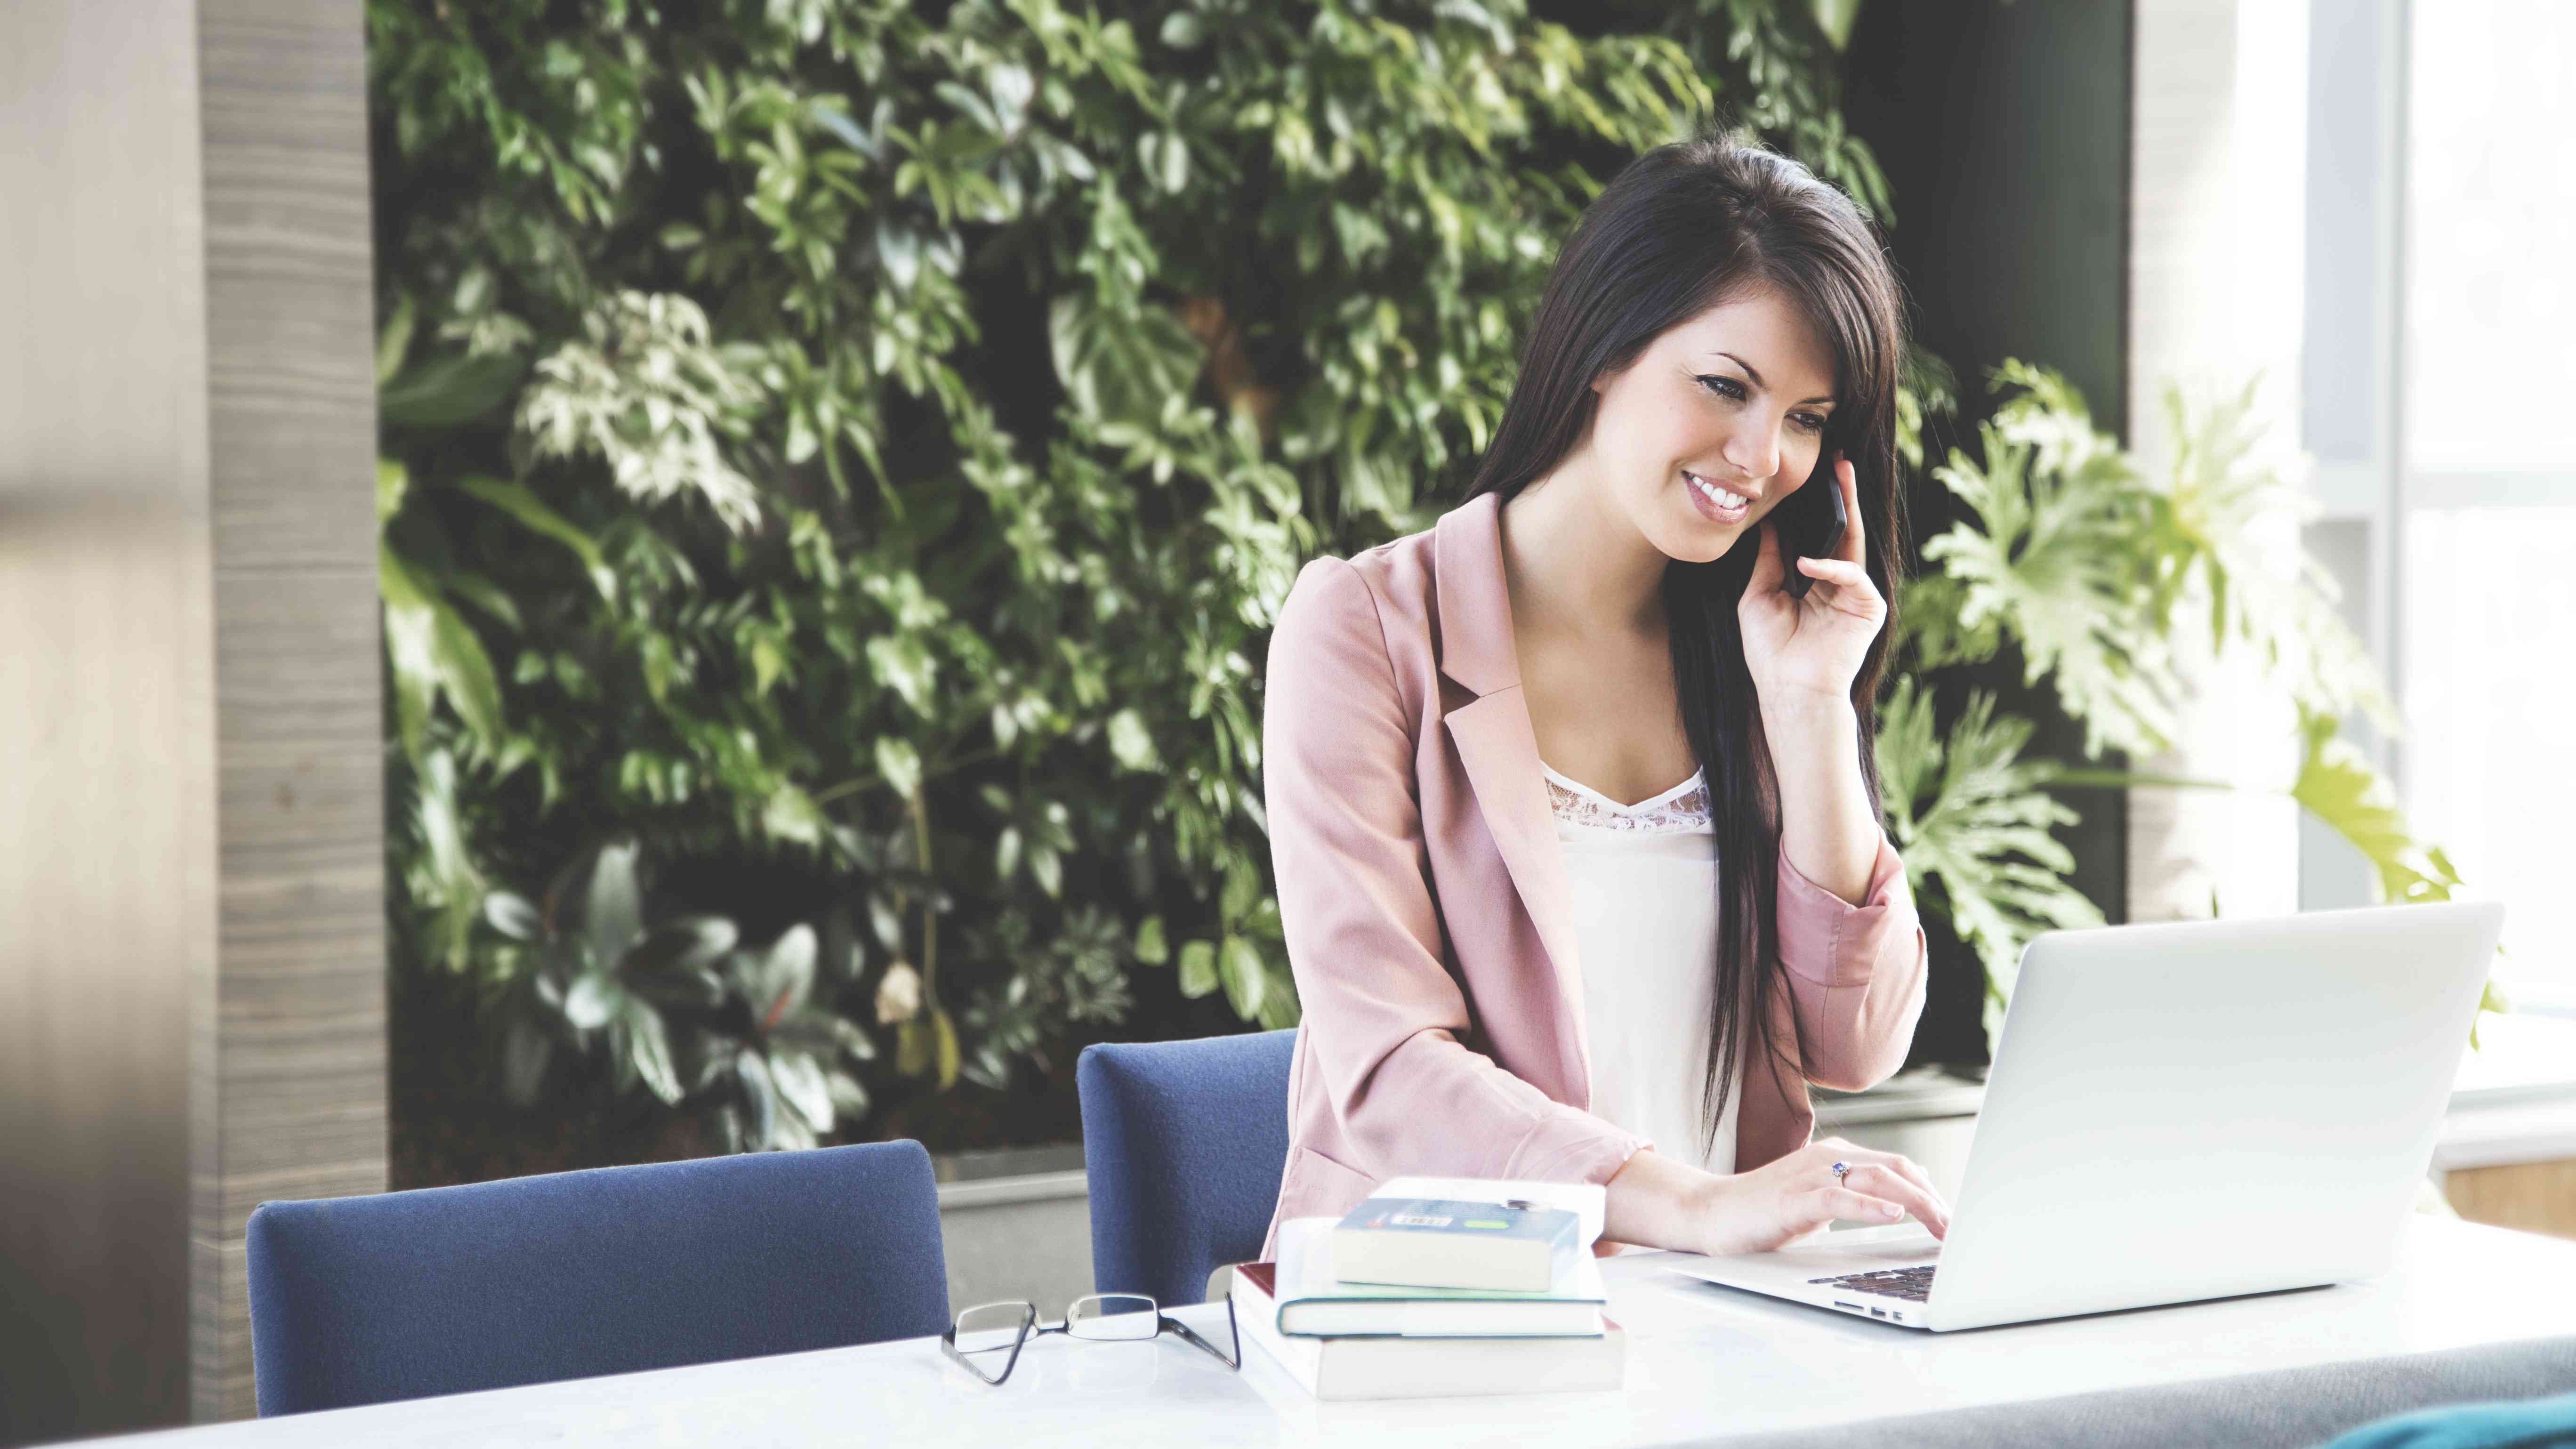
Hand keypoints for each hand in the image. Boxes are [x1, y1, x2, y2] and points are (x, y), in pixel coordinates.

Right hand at [1693, 1137, 1949, 1257]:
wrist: (1712, 1213)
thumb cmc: (1766, 1212)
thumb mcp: (1820, 1201)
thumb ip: (1854, 1195)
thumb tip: (1899, 1204)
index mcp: (1837, 1156)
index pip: (1899, 1166)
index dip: (1932, 1190)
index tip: (1953, 1218)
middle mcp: (1828, 1158)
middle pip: (1897, 1169)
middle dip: (1934, 1198)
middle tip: (1957, 1228)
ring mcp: (1809, 1175)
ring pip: (1876, 1178)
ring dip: (1916, 1203)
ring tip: (1941, 1224)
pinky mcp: (1792, 1199)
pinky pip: (1839, 1197)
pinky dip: (1870, 1205)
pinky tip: (1893, 1214)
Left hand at [1738, 453, 1885, 710]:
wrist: (1788, 690)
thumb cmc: (1770, 651)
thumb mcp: (1759, 595)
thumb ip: (1768, 560)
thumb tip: (1768, 524)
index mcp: (1815, 581)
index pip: (1820, 536)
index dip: (1817, 508)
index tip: (1811, 476)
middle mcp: (1839, 584)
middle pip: (1843, 531)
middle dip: (1843, 496)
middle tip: (1840, 461)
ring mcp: (1856, 595)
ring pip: (1855, 544)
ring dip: (1848, 510)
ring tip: (1840, 477)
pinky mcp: (1868, 609)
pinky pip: (1853, 578)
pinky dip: (1831, 568)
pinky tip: (1807, 564)